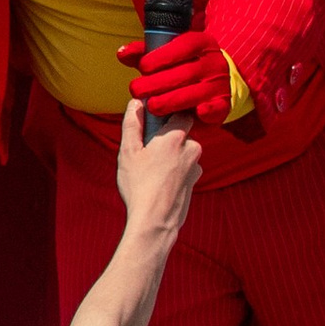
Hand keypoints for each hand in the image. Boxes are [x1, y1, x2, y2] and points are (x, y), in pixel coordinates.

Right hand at [113, 97, 201, 241]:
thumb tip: (135, 103)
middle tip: (147, 149)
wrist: (155, 222)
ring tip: (151, 170)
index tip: (155, 118)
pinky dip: (175, 171)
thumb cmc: (139, 186)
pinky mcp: (195, 183)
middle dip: (167, 138)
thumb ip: (132, 124)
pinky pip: (185, 168)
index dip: (169, 113)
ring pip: (184, 152)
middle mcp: (191, 149)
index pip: (182, 112)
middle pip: (182, 133)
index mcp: (175, 137)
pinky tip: (159, 182)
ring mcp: (196, 167)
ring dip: (171, 156)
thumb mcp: (128, 152)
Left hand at [117, 27, 235, 127]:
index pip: (182, 46)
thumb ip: (144, 54)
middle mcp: (214, 62)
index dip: (161, 57)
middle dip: (158, 83)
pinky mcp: (224, 104)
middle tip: (136, 90)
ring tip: (152, 107)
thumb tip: (122, 53)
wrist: (213, 82)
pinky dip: (207, 112)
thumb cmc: (183, 66)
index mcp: (201, 43)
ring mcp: (220, 83)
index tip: (142, 67)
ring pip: (196, 92)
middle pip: (185, 73)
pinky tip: (195, 114)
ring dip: (172, 101)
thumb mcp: (166, 55)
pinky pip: (217, 108)